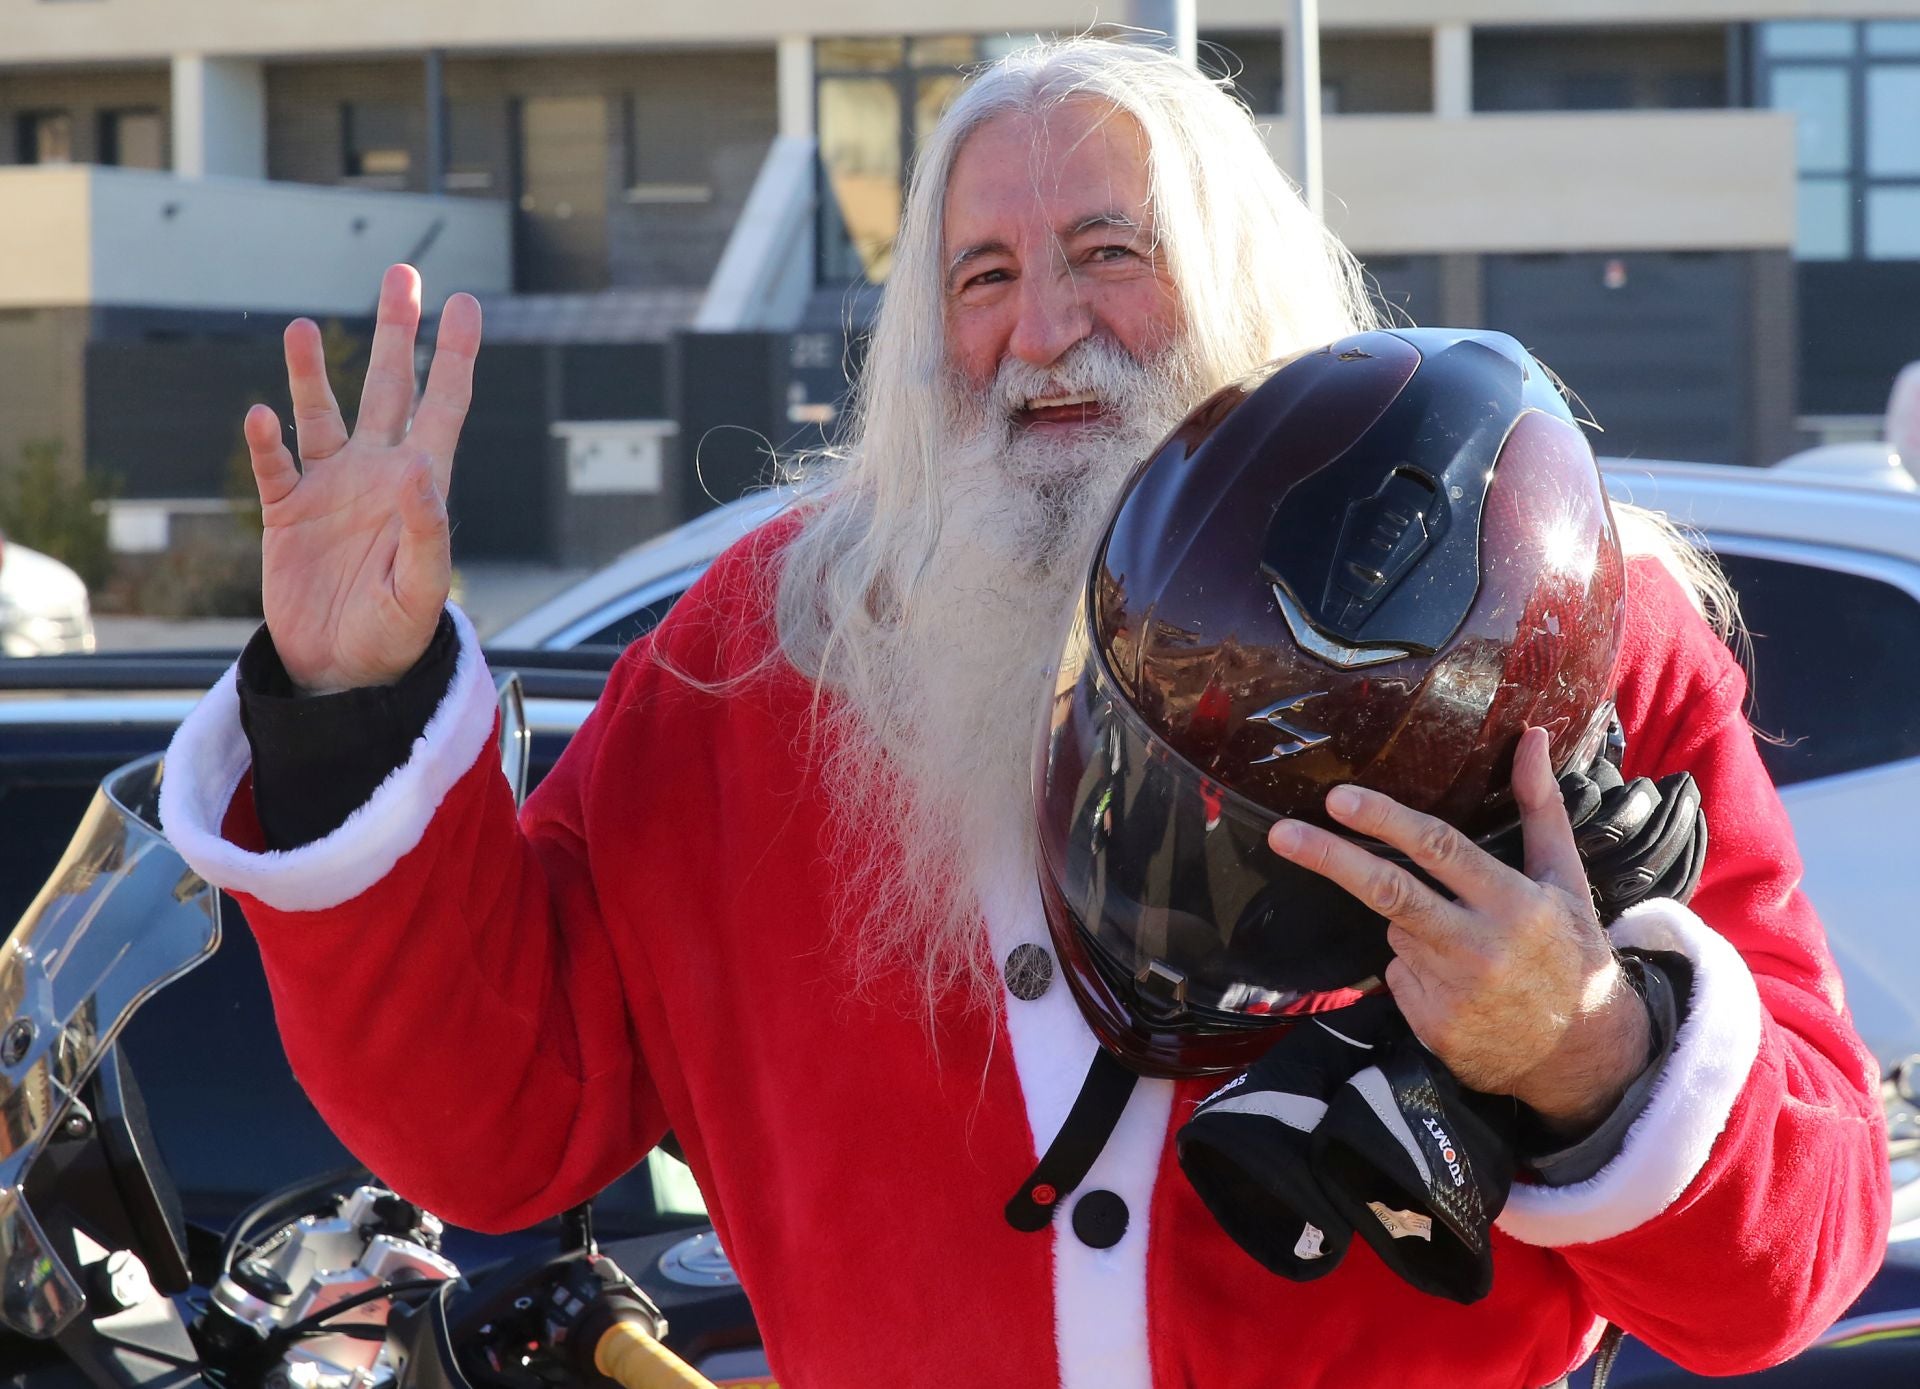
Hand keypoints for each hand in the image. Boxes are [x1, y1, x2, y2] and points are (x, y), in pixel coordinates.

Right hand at [244, 264, 480, 692]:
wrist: (344, 673)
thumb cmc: (397, 637)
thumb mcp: (422, 593)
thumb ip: (427, 534)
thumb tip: (420, 470)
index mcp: (423, 485)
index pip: (444, 406)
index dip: (455, 356)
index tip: (465, 303)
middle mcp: (378, 474)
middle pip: (390, 387)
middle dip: (397, 332)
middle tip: (402, 272)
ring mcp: (331, 489)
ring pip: (323, 413)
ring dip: (313, 372)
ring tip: (305, 326)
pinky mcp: (286, 513)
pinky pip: (274, 466)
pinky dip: (265, 441)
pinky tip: (260, 414)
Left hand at [1267, 727, 1651, 1136]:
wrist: (1580, 1052)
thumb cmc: (1569, 950)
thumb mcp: (1563, 878)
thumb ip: (1540, 806)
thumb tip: (1530, 736)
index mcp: (1514, 902)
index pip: (1439, 850)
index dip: (1385, 820)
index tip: (1339, 799)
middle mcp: (1480, 945)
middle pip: (1390, 892)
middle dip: (1330, 858)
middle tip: (1284, 834)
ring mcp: (1452, 989)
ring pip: (1395, 931)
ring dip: (1409, 924)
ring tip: (1463, 943)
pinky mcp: (1430, 1024)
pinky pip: (1396, 974)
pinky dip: (1412, 967)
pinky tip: (1455, 982)